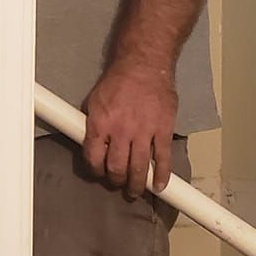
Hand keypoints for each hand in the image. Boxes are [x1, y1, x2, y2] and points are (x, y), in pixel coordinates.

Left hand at [82, 61, 177, 195]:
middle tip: (118, 183)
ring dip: (136, 184)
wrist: (144, 64)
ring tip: (135, 191)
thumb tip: (91, 143)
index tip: (99, 173)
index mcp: (100, 123)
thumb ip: (93, 124)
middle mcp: (120, 130)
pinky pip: (162, 158)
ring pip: (138, 168)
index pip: (93, 158)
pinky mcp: (163, 129)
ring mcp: (143, 131)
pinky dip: (161, 175)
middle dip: (116, 180)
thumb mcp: (95, 101)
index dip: (95, 171)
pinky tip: (159, 185)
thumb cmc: (118, 80)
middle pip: (116, 168)